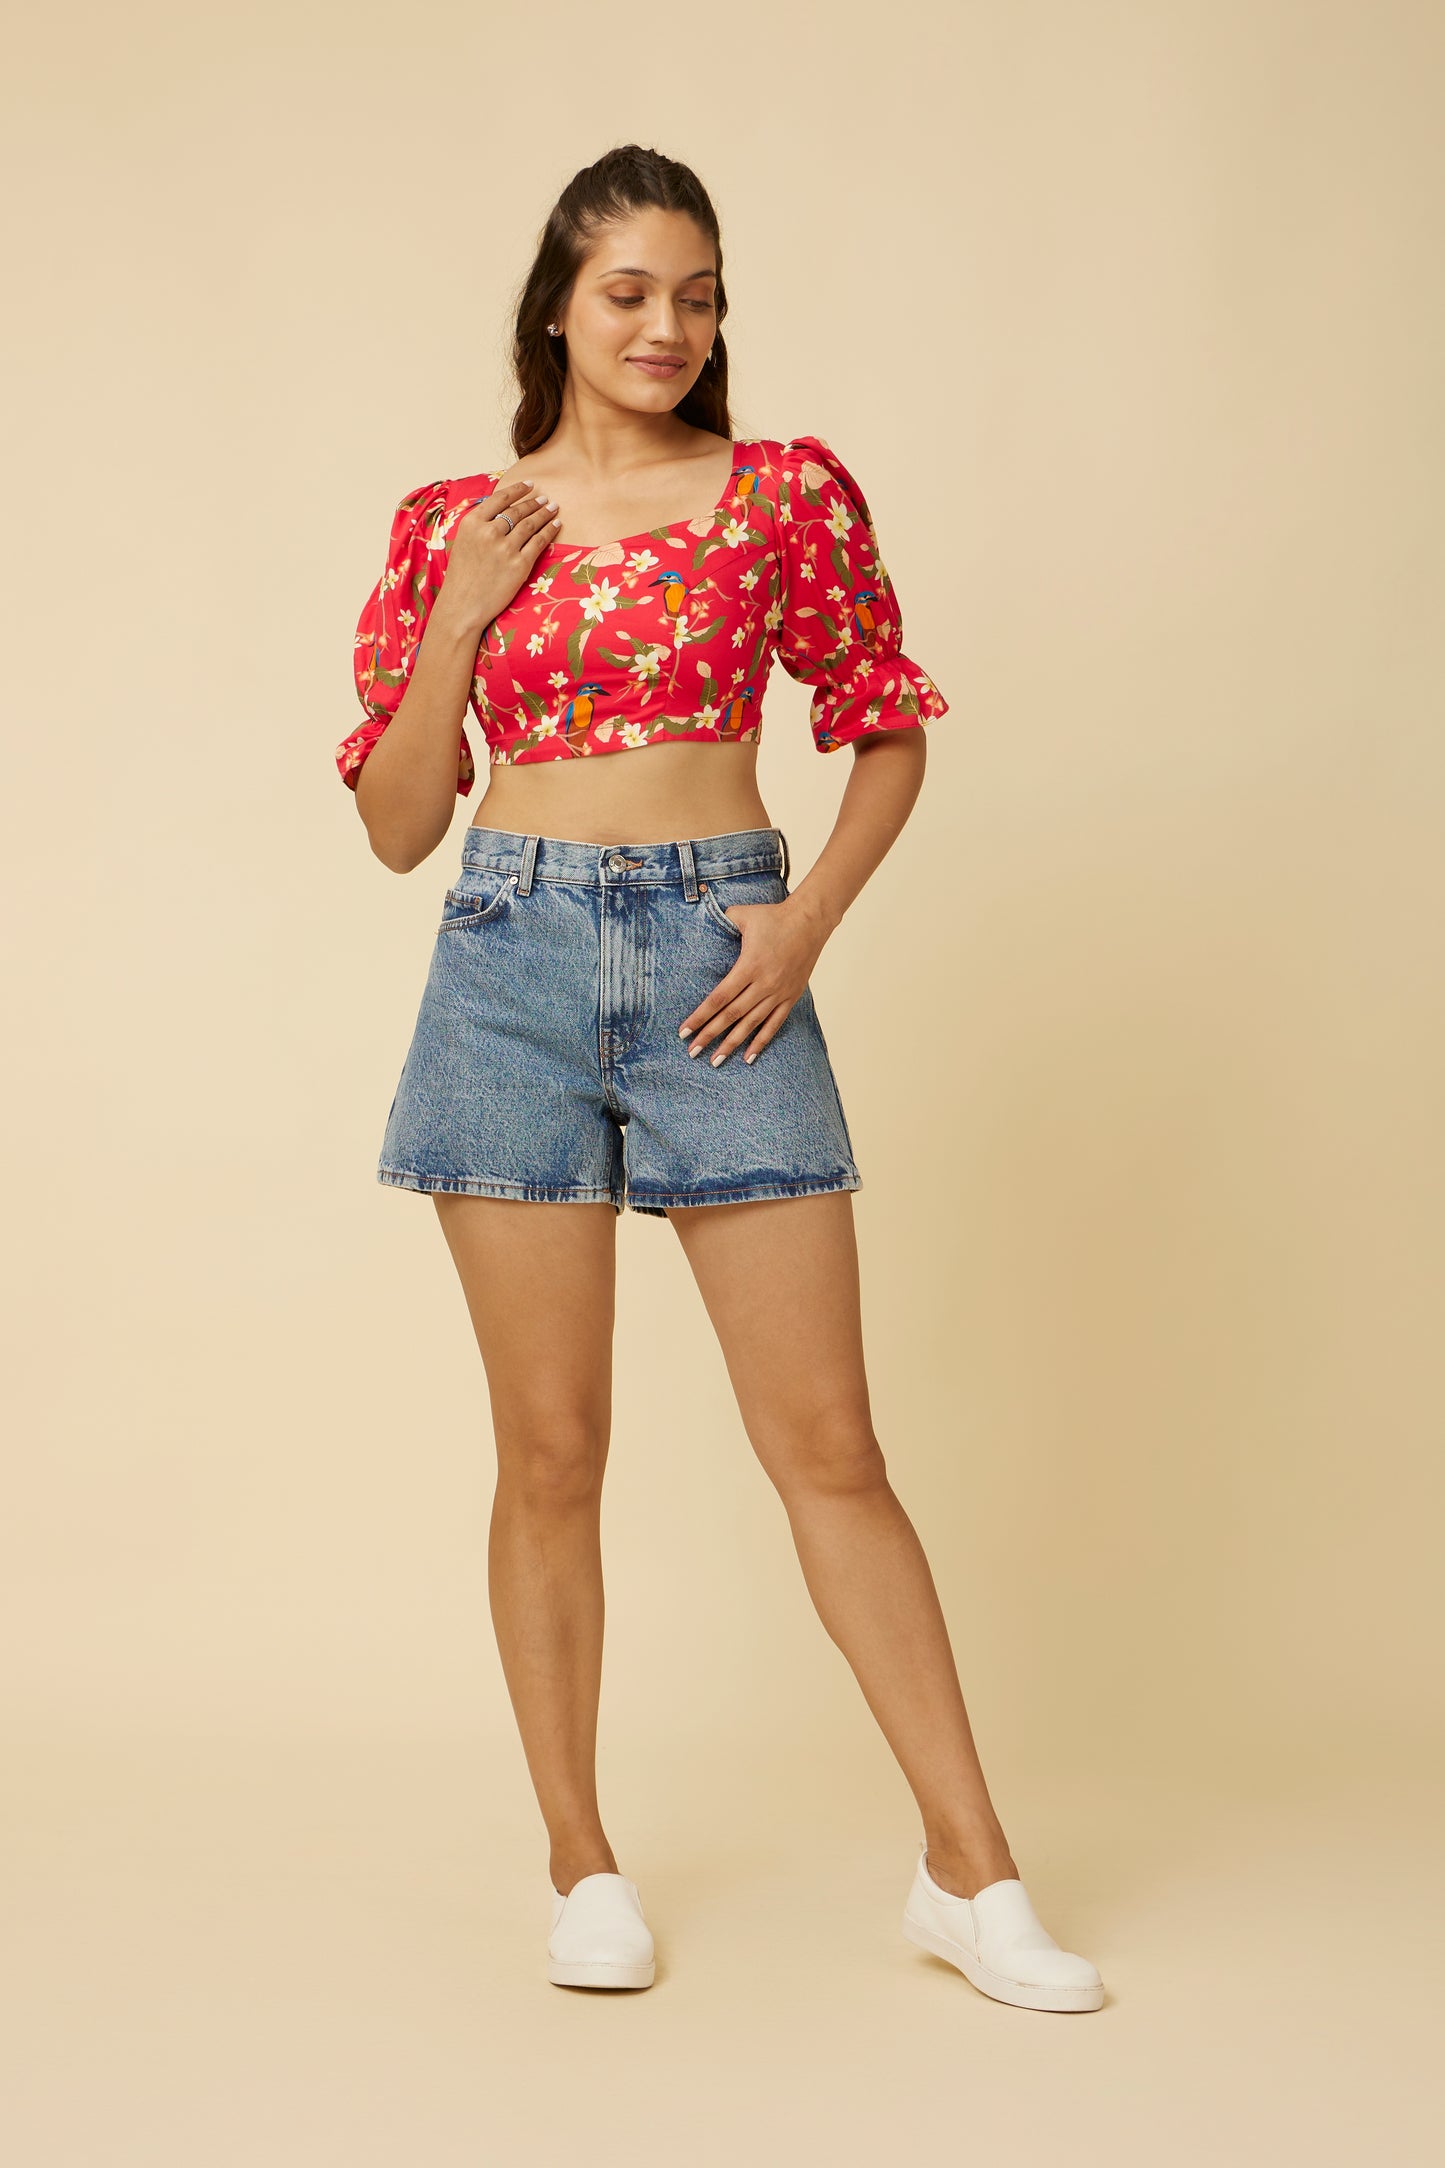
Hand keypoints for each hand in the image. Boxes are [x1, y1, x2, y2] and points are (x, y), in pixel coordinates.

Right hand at [440, 479, 559, 633]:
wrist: (462, 606)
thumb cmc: (462, 577)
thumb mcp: (463, 542)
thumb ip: (479, 526)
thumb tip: (499, 512)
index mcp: (472, 523)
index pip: (500, 499)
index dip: (517, 490)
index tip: (529, 485)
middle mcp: (489, 532)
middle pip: (518, 511)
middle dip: (534, 502)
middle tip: (545, 498)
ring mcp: (505, 548)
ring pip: (530, 524)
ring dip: (544, 513)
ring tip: (553, 508)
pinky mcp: (519, 565)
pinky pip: (539, 542)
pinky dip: (549, 531)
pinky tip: (556, 524)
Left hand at [679, 895, 831, 1064]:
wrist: (811, 921)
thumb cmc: (774, 916)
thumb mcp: (743, 915)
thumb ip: (721, 921)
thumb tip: (703, 922)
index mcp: (749, 966)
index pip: (719, 998)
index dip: (700, 1016)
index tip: (684, 1031)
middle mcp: (763, 984)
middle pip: (731, 1016)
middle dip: (710, 1035)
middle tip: (692, 1052)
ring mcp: (778, 993)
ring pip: (751, 1024)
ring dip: (732, 1044)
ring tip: (715, 1061)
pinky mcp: (790, 997)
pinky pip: (773, 1024)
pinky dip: (761, 1042)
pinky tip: (748, 1058)